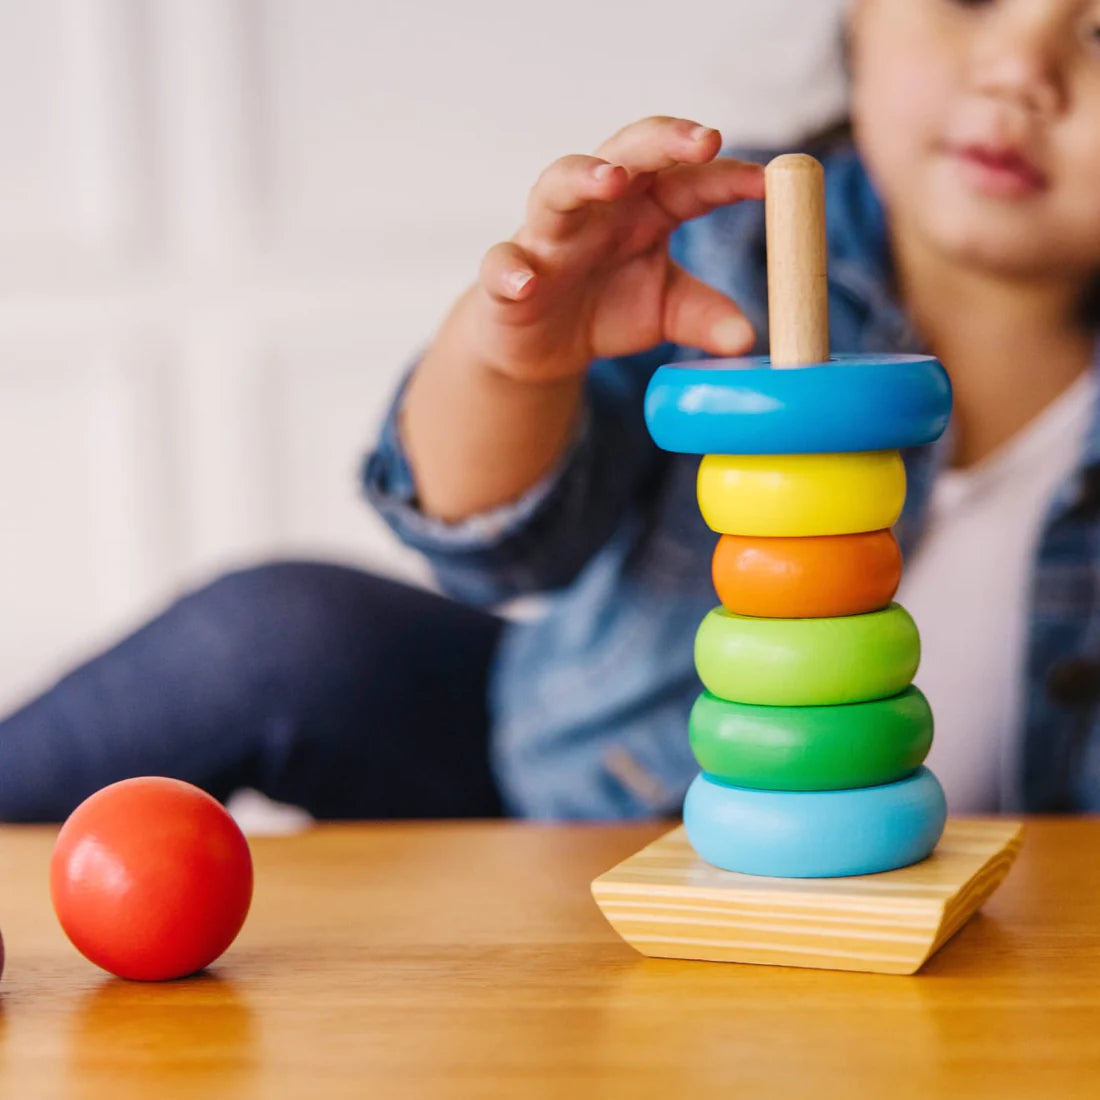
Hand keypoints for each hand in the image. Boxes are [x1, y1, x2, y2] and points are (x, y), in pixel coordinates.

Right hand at [470, 115, 764, 383]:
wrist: (544, 348)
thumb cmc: (609, 309)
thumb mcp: (667, 312)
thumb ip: (706, 316)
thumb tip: (749, 338)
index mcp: (645, 210)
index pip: (689, 179)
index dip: (727, 177)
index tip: (766, 182)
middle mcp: (598, 209)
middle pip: (628, 153)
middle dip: (664, 141)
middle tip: (704, 141)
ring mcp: (549, 236)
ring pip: (559, 186)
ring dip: (584, 176)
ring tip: (613, 180)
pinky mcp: (508, 275)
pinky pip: (502, 262)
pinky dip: (512, 269)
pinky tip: (528, 281)